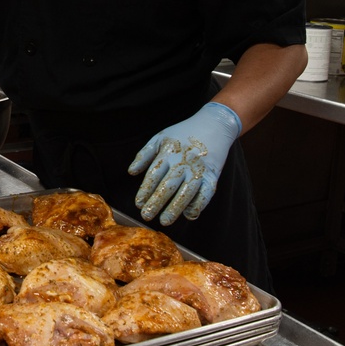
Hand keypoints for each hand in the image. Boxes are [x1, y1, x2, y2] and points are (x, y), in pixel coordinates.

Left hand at [128, 102, 241, 224]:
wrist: (213, 125)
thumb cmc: (182, 133)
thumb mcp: (160, 138)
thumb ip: (144, 155)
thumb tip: (131, 172)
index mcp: (168, 152)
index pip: (154, 174)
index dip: (145, 190)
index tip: (138, 203)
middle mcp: (183, 162)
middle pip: (168, 185)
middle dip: (156, 202)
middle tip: (146, 216)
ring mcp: (198, 170)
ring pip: (186, 193)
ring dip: (175, 208)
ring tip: (164, 221)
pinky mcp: (212, 176)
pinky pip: (205, 194)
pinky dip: (198, 205)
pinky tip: (188, 214)